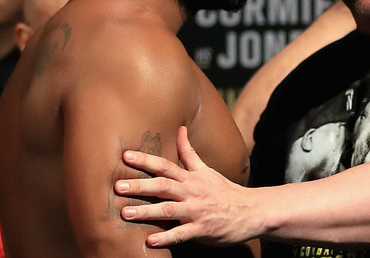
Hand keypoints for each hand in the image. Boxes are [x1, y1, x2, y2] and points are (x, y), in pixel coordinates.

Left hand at [116, 126, 258, 246]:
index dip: (146, 160)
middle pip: (164, 186)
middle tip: (118, 186)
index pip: (166, 166)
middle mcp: (192, 192)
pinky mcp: (202, 230)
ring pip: (169, 210)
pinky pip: (182, 234)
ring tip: (125, 214)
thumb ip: (189, 152)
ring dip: (147, 212)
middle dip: (140, 186)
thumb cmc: (224, 191)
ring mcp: (197, 211)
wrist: (251, 211)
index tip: (125, 156)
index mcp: (191, 178)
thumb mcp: (206, 170)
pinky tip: (150, 241)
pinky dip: (166, 238)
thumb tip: (180, 129)